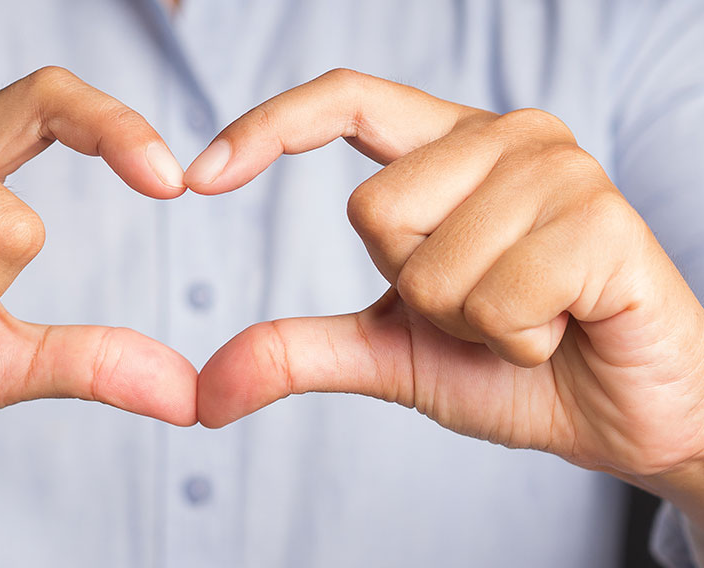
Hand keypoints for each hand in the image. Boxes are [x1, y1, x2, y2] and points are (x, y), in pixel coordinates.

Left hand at [190, 69, 703, 492]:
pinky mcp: (604, 221)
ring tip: (530, 320)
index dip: (269, 127)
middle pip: (371, 211)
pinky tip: (565, 328)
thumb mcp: (391, 352)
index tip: (198, 177)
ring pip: (431, 266)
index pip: (346, 99)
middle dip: (414, 293)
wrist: (626, 418)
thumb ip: (299, 351)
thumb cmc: (517, 367)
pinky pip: (497, 300)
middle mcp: (506, 137)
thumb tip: (205, 390)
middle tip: (484, 309)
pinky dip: (517, 342)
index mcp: (450, 148)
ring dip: (470, 325)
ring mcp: (560, 171)